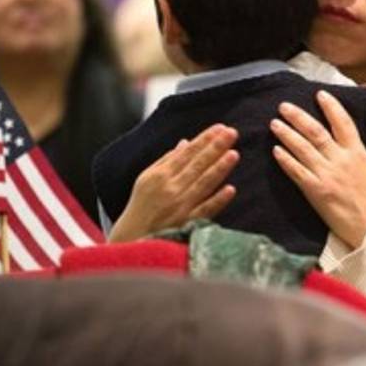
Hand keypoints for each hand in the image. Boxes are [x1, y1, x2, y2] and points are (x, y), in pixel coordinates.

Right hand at [108, 124, 239, 242]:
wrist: (132, 238)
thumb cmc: (141, 205)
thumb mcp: (147, 178)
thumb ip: (167, 160)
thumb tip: (186, 142)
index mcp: (160, 175)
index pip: (187, 152)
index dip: (205, 139)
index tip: (221, 128)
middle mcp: (170, 188)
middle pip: (197, 165)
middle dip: (216, 147)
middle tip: (232, 132)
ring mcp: (180, 207)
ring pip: (203, 184)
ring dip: (219, 168)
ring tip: (234, 154)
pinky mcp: (186, 224)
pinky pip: (204, 211)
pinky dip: (217, 200)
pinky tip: (230, 189)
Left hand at [270, 90, 365, 248]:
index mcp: (358, 153)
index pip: (343, 122)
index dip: (331, 106)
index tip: (319, 94)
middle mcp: (340, 160)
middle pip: (315, 132)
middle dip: (298, 117)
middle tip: (284, 106)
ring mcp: (326, 175)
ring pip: (302, 149)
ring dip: (287, 134)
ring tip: (274, 123)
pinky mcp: (316, 192)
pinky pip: (297, 172)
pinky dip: (285, 160)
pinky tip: (276, 151)